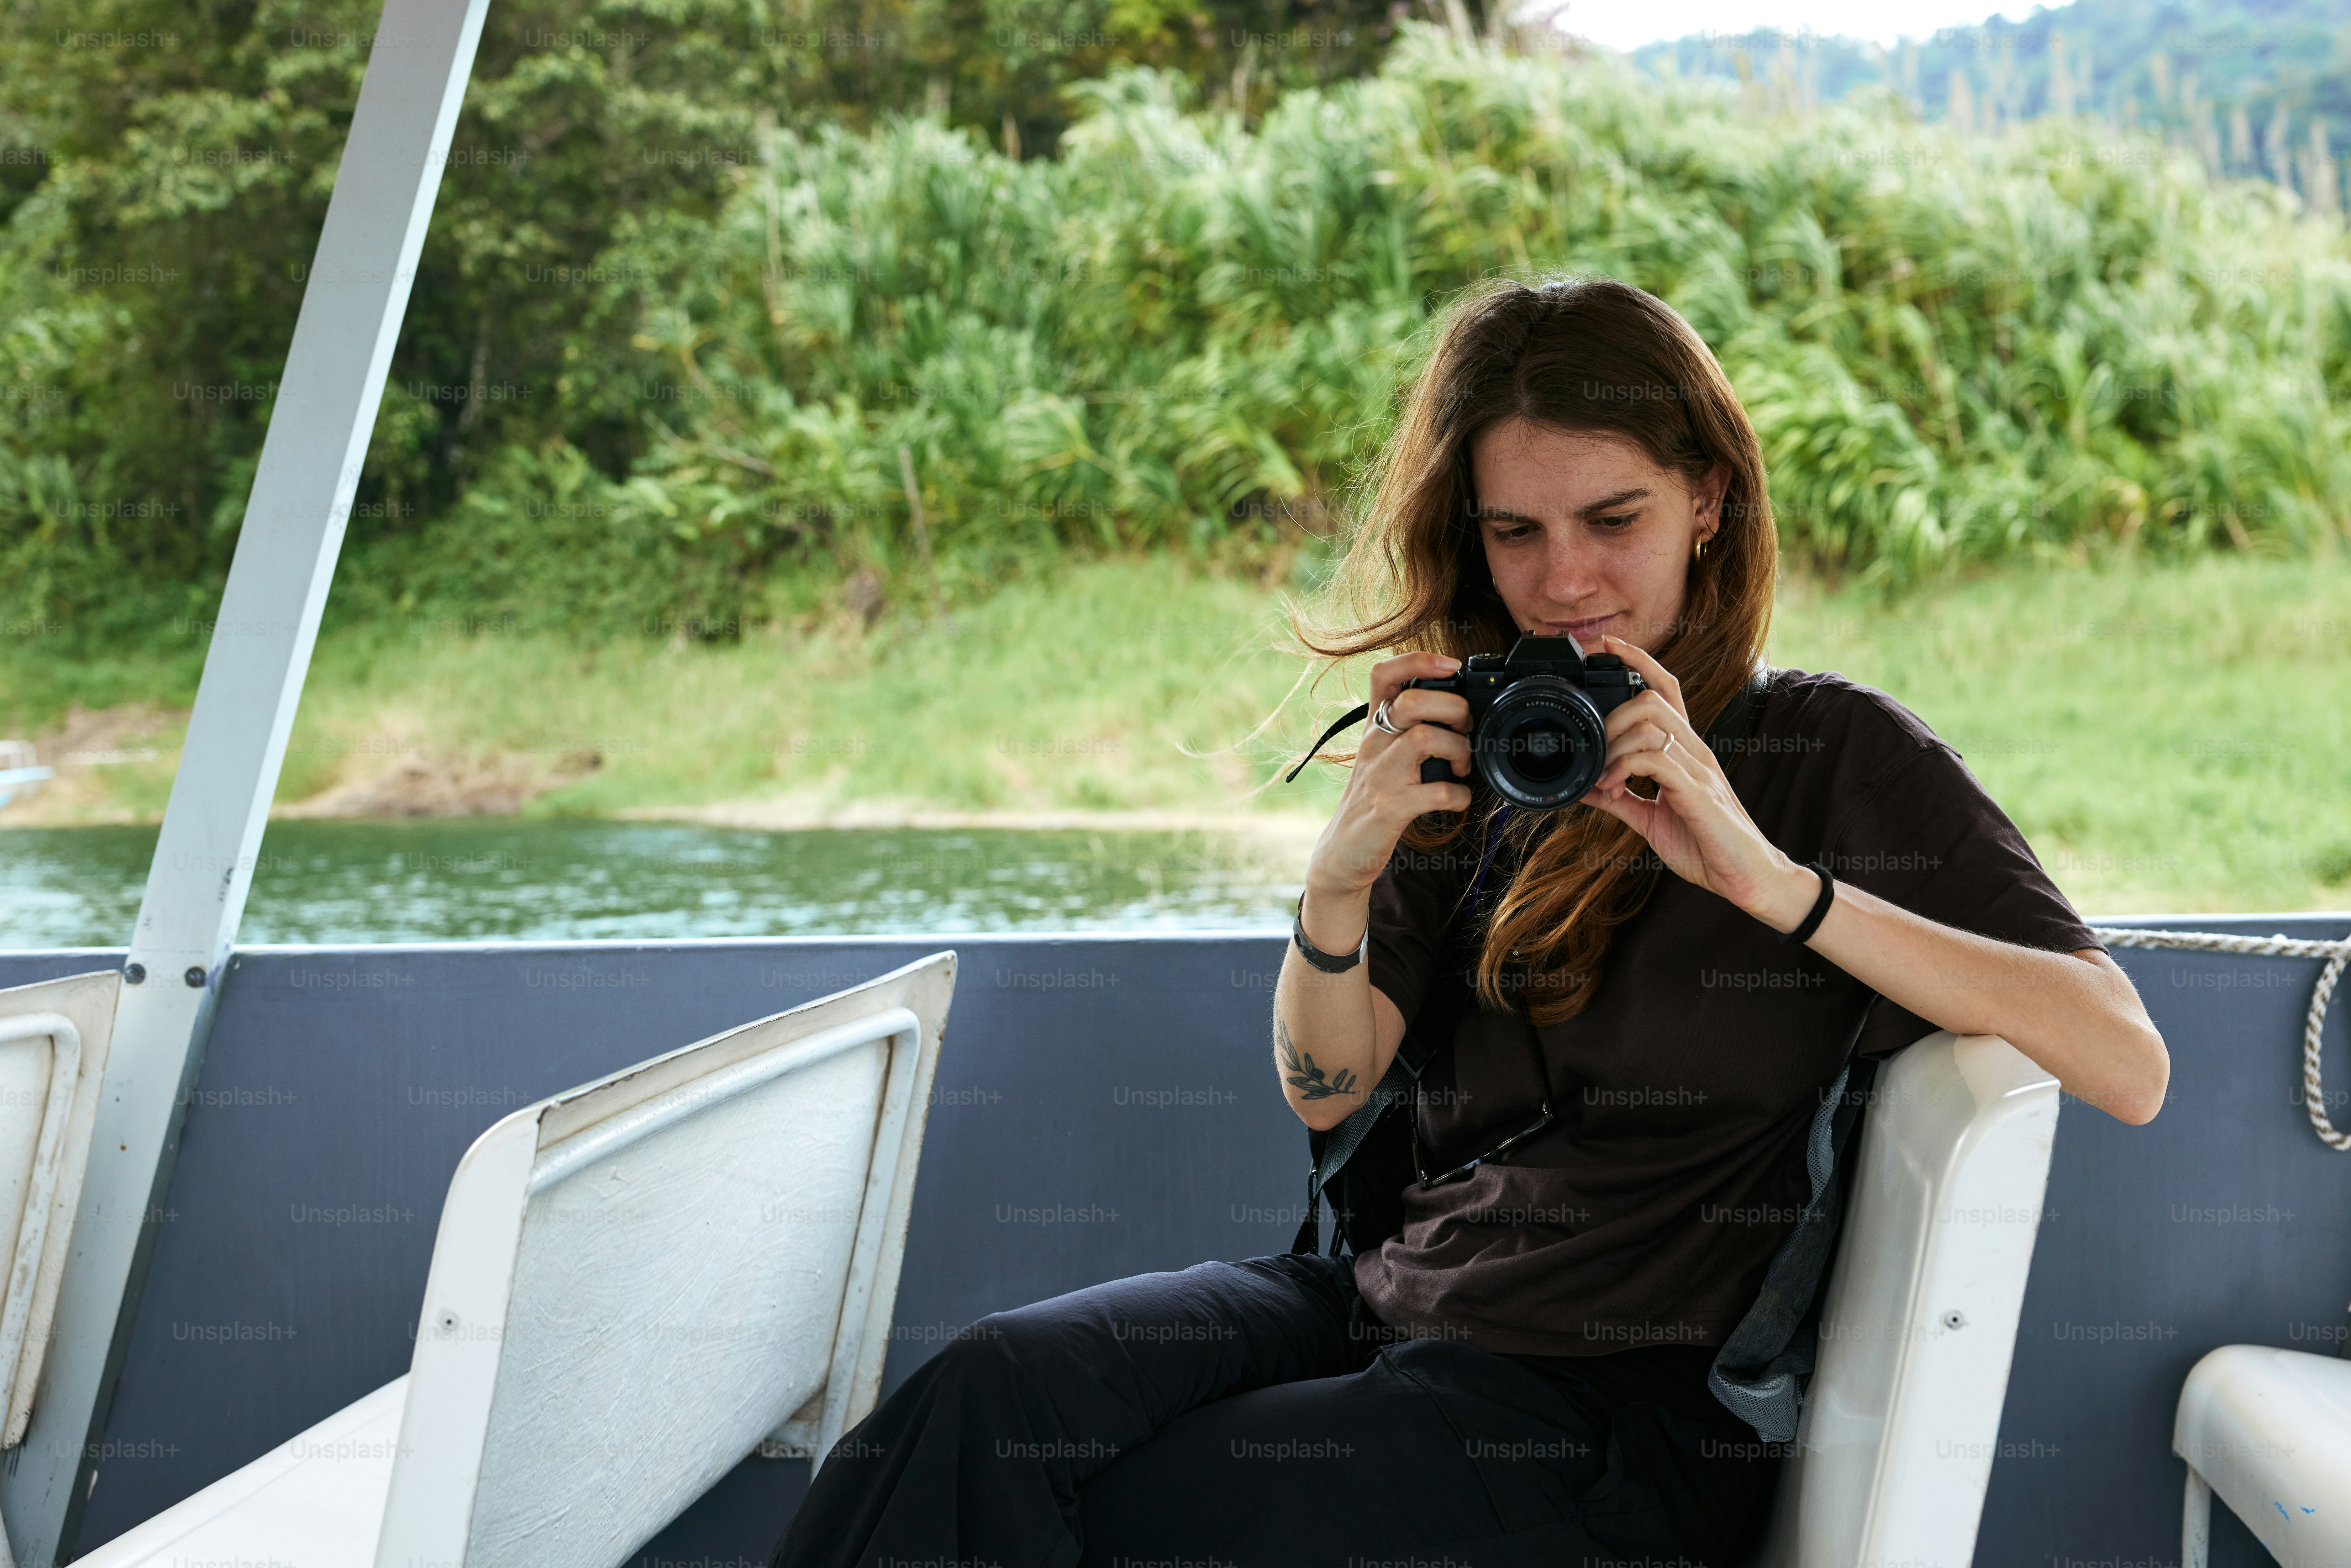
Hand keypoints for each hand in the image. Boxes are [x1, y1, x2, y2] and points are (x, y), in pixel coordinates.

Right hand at [1302, 652, 1473, 918]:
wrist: (1343, 852)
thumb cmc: (1374, 799)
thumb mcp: (1383, 756)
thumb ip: (1409, 730)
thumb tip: (1457, 711)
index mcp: (1374, 727)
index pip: (1384, 674)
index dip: (1419, 659)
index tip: (1451, 666)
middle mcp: (1374, 745)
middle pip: (1415, 700)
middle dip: (1455, 709)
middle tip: (1466, 731)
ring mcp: (1380, 776)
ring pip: (1425, 738)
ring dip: (1459, 750)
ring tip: (1463, 767)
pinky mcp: (1389, 808)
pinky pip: (1436, 792)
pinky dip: (1459, 795)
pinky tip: (1458, 799)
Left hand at [1580, 636, 1819, 931]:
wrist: (1745, 878)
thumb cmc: (1705, 845)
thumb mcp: (1650, 819)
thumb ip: (1620, 799)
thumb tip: (1585, 787)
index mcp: (1685, 751)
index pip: (1666, 689)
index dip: (1639, 661)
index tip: (1608, 646)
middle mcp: (1695, 750)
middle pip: (1651, 699)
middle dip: (1611, 718)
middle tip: (1595, 754)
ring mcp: (1699, 768)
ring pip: (1651, 724)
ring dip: (1615, 746)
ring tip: (1605, 777)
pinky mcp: (1698, 792)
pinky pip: (1657, 760)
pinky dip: (1626, 768)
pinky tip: (1615, 788)